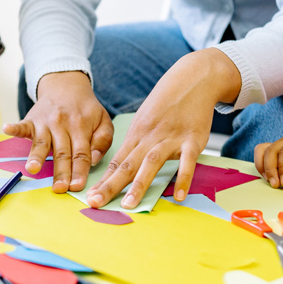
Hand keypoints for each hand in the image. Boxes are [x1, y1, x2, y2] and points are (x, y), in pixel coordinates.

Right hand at [3, 71, 113, 192]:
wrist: (66, 85)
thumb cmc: (86, 109)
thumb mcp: (103, 121)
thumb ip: (103, 140)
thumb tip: (93, 160)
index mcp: (82, 128)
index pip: (81, 154)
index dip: (79, 171)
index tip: (77, 186)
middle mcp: (63, 125)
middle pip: (62, 153)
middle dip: (60, 172)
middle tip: (59, 188)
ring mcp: (46, 123)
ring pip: (41, 143)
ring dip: (36, 156)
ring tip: (32, 168)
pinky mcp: (32, 119)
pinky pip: (22, 125)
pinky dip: (14, 128)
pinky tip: (7, 129)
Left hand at [87, 49, 240, 207]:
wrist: (193, 78)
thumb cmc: (167, 103)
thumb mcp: (145, 120)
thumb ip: (136, 143)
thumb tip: (121, 166)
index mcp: (136, 134)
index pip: (116, 161)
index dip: (102, 180)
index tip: (89, 197)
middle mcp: (149, 137)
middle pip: (126, 165)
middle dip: (110, 186)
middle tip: (95, 202)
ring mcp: (171, 138)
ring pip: (151, 163)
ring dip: (139, 184)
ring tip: (129, 204)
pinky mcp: (193, 140)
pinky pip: (187, 162)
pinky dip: (184, 178)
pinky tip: (180, 196)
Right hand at [254, 131, 282, 189]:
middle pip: (271, 151)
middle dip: (271, 169)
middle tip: (277, 185)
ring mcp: (280, 145)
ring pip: (262, 151)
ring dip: (264, 167)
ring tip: (272, 181)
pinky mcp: (276, 152)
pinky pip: (262, 154)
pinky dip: (262, 166)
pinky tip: (270, 177)